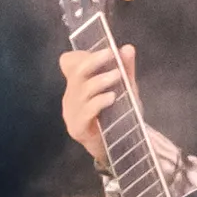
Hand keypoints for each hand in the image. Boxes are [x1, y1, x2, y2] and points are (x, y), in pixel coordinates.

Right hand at [56, 42, 137, 156]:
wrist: (118, 147)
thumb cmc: (118, 116)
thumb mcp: (125, 89)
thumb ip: (126, 70)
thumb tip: (128, 48)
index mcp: (79, 83)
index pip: (69, 63)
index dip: (82, 55)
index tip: (104, 50)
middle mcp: (71, 95)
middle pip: (75, 73)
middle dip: (93, 61)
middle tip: (111, 55)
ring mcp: (72, 112)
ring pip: (81, 91)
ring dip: (100, 80)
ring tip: (118, 75)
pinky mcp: (77, 128)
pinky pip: (86, 111)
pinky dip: (99, 102)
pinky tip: (112, 98)